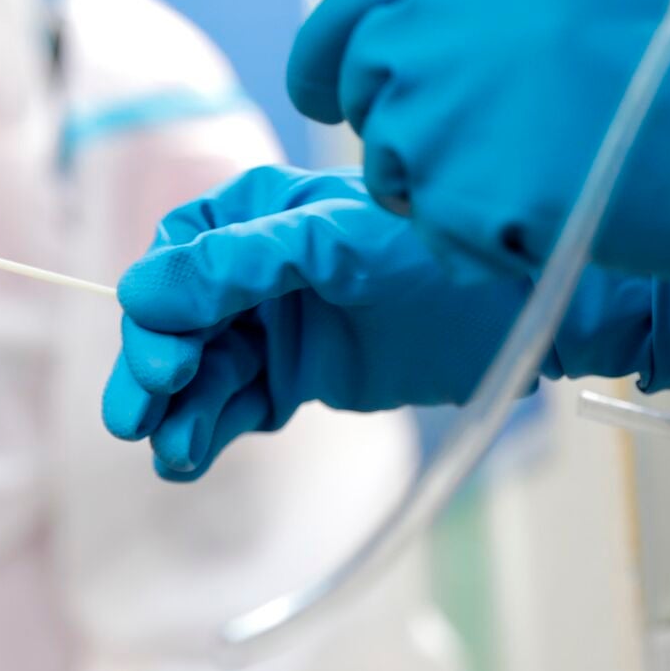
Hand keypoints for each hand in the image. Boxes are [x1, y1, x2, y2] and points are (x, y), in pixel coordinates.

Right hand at [104, 166, 669, 479]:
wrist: (529, 313)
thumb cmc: (441, 256)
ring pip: (200, 370)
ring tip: (172, 453)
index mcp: (255, 214)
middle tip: (140, 414)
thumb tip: (143, 291)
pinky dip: (208, 430)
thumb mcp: (338, 247)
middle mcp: (253, 269)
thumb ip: (242, 265)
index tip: (162, 354)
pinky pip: (235, 405)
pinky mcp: (296, 378)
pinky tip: (187, 457)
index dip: (158, 306)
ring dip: (178, 410)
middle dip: (154, 368)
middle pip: (175, 320)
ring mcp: (273, 325)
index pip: (176, 255)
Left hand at [285, 0, 669, 292]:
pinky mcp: (445, 193)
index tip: (322, 90)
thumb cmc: (647, 53)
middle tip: (485, 133)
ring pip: (388, 168)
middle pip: (362, 97)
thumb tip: (372, 10)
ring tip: (529, 165)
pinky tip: (540, 206)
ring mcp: (423, 114)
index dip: (325, 62)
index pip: (340, 18)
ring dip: (437, 180)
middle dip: (401, 123)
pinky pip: (433, 227)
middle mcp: (413, 26)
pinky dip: (475, 232)